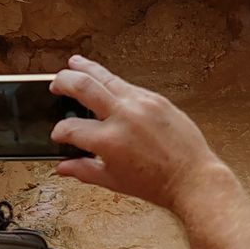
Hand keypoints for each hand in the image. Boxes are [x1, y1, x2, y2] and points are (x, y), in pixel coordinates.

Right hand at [47, 56, 223, 211]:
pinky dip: (114, 84)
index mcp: (109, 141)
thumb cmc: (158, 184)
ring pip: (107, 77)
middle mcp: (124, 116)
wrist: (193, 179)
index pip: (71, 128)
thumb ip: (84, 171)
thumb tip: (62, 167)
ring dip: (86, 68)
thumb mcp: (114, 181)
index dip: (60, 132)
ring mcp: (142, 104)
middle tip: (55, 84)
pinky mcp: (157, 99)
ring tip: (74, 64)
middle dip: (63, 82)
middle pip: (83, 86)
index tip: (59, 135)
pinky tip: (108, 84)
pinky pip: (129, 86)